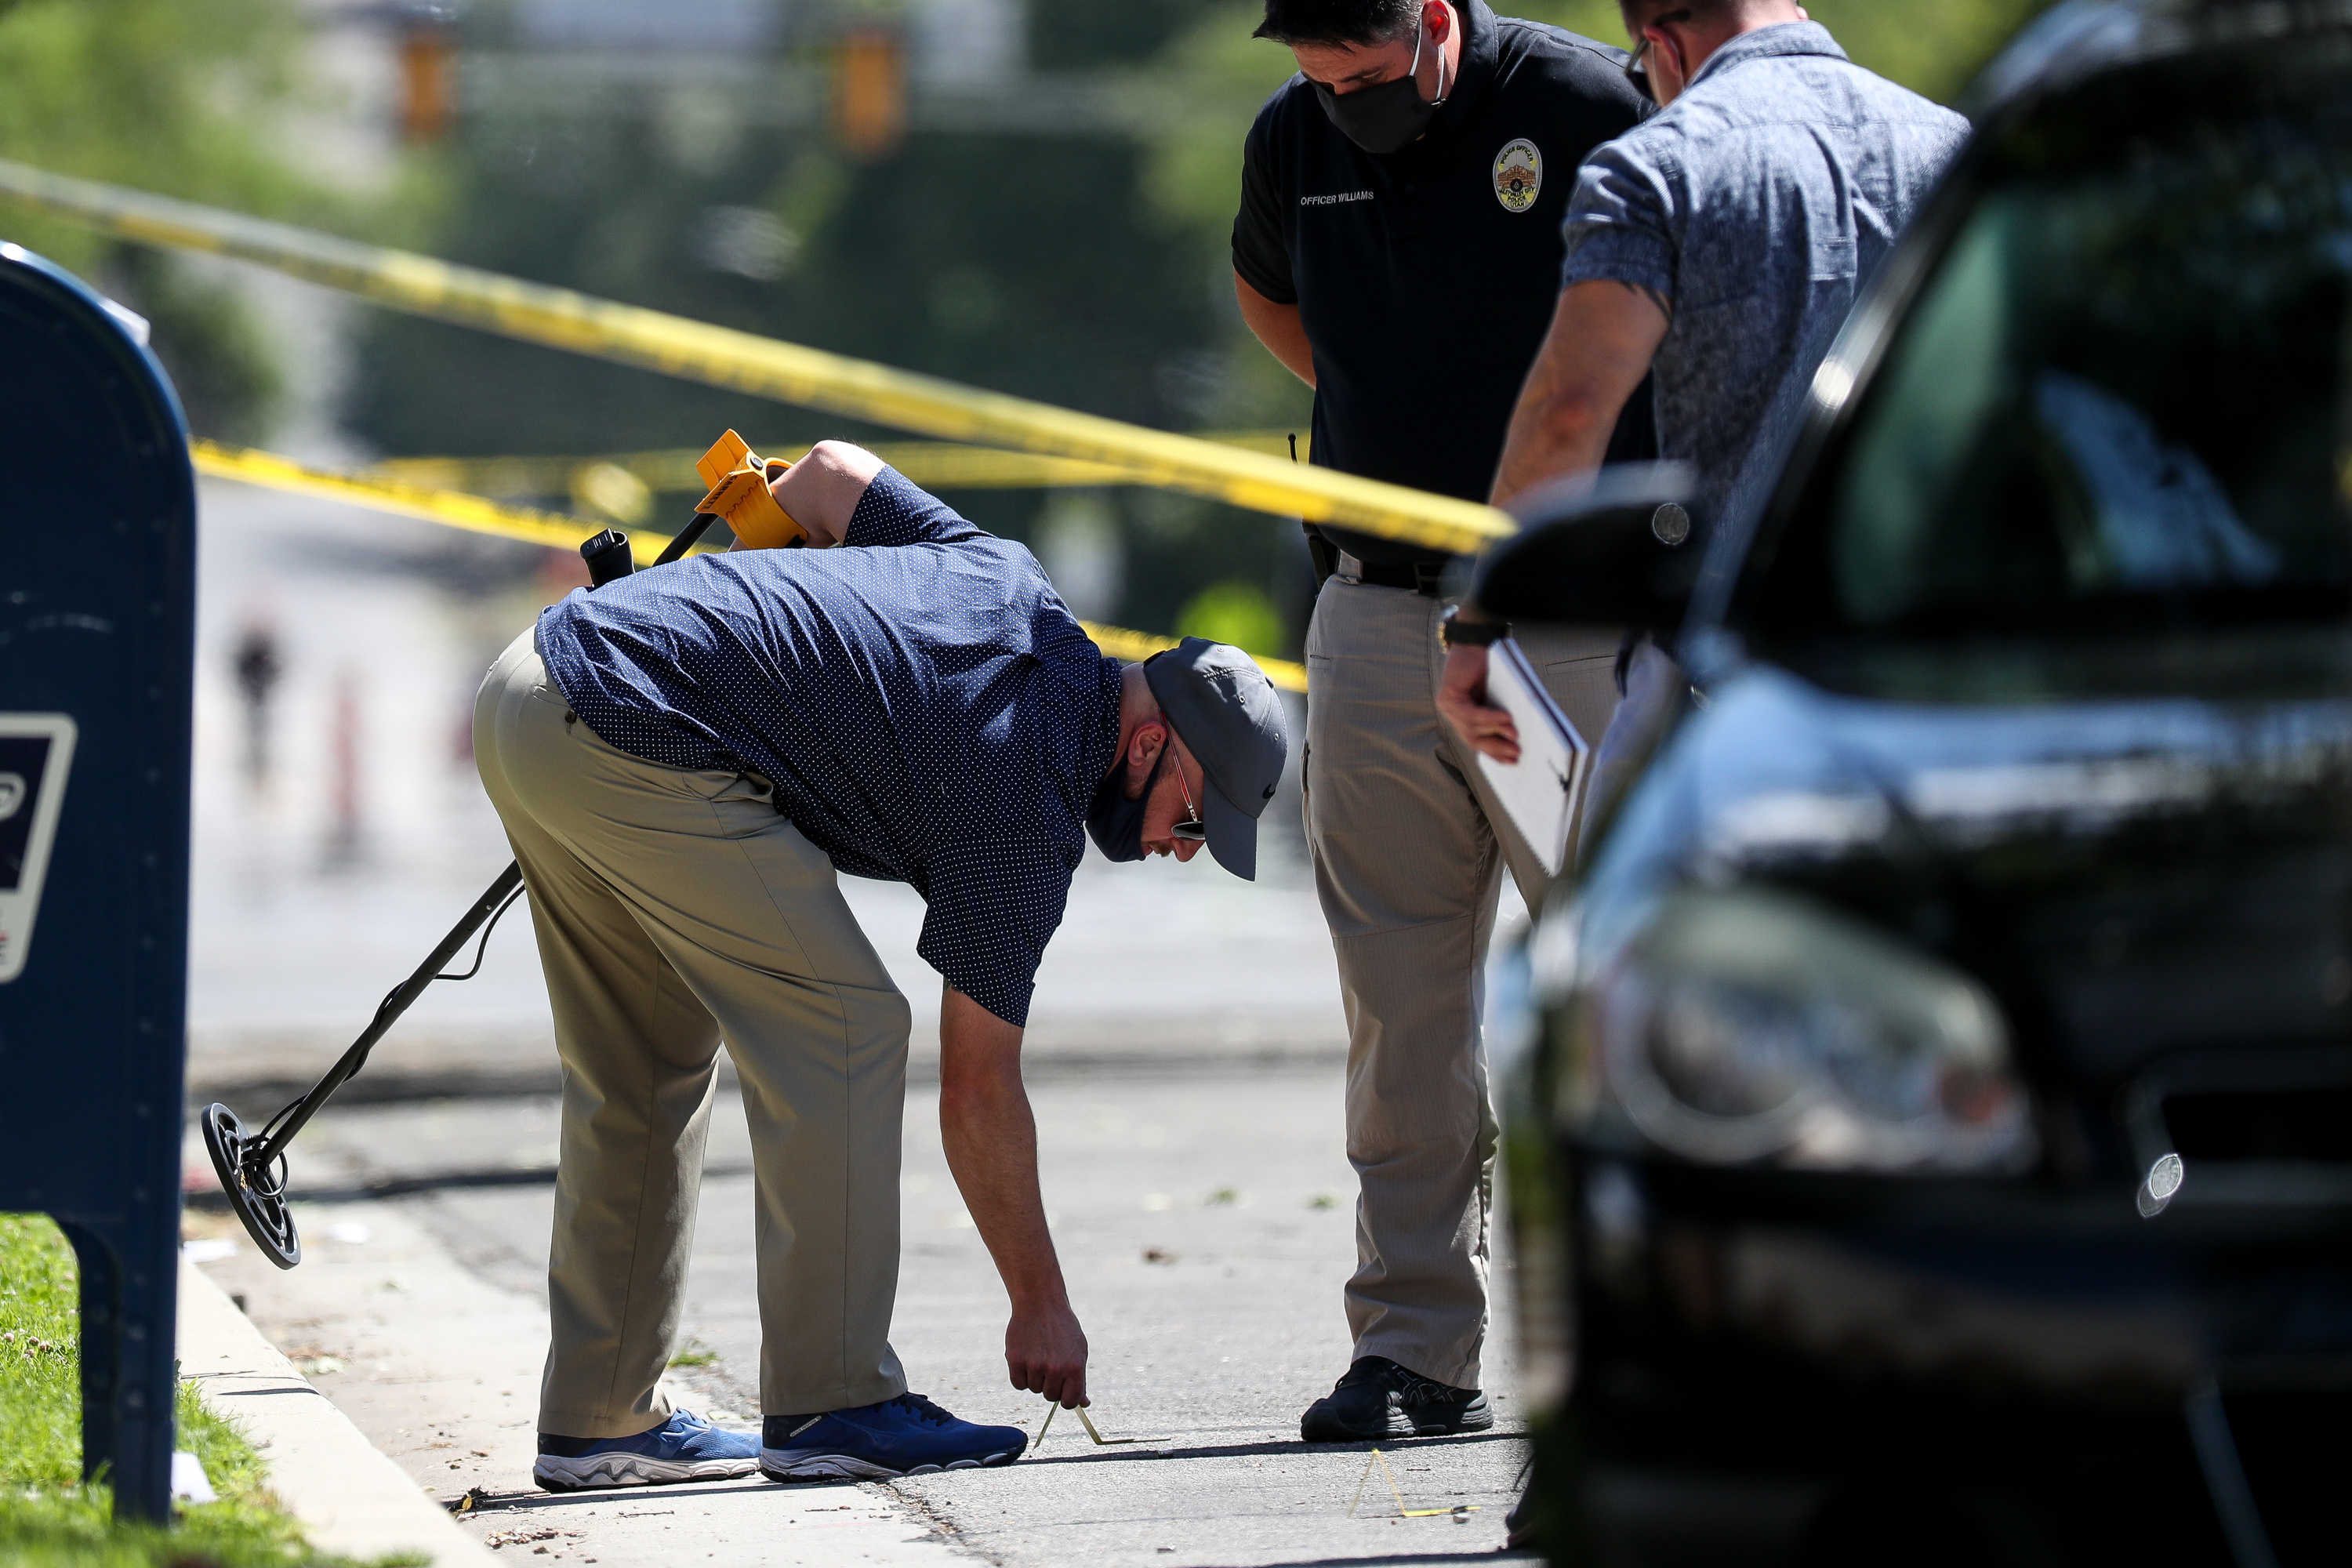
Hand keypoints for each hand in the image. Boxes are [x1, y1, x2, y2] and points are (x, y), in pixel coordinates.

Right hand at [1006, 1301, 1088, 1408]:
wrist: (1040, 1303)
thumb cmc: (1062, 1328)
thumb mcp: (1078, 1351)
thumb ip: (1080, 1379)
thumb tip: (1084, 1404)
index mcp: (1075, 1367)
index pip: (1070, 1401)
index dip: (1066, 1400)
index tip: (1062, 1393)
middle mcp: (1056, 1368)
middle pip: (1050, 1396)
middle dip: (1050, 1385)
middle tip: (1049, 1364)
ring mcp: (1035, 1365)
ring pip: (1033, 1389)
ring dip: (1035, 1378)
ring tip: (1038, 1355)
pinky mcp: (1016, 1360)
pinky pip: (1018, 1383)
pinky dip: (1020, 1375)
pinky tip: (1026, 1358)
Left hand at [1437, 643, 1520, 763]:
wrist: (1476, 643)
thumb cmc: (1489, 668)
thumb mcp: (1497, 698)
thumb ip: (1500, 717)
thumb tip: (1517, 737)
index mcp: (1465, 717)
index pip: (1478, 741)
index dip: (1495, 754)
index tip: (1512, 763)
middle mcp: (1453, 715)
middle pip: (1473, 740)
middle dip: (1496, 749)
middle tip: (1516, 753)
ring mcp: (1448, 707)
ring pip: (1471, 729)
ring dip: (1495, 733)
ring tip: (1515, 734)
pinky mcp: (1448, 697)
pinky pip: (1470, 714)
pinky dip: (1488, 718)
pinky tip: (1505, 719)